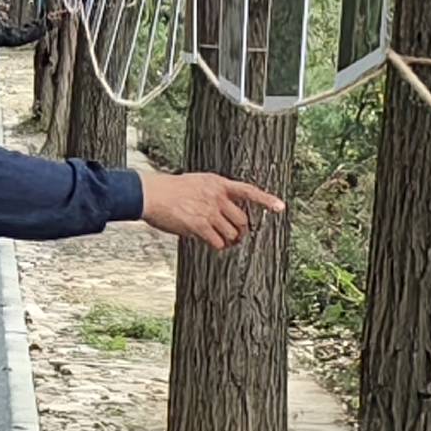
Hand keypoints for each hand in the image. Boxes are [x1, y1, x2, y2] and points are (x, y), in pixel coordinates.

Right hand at [135, 171, 285, 249]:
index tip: (281, 207)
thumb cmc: (168, 190)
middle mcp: (217, 196)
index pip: (248, 191)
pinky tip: (212, 244)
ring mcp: (209, 210)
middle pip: (243, 220)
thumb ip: (212, 195)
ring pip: (232, 234)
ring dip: (230, 241)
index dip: (266, 200)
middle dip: (242, 232)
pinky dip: (218, 246)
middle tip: (237, 237)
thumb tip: (221, 214)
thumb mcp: (196, 184)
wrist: (150, 193)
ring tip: (223, 242)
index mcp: (217, 183)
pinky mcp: (200, 225)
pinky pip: (218, 242)